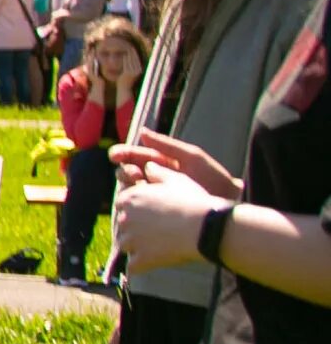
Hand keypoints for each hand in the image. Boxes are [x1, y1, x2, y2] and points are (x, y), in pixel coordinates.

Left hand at [113, 170, 218, 269]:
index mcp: (129, 198)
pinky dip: (140, 265)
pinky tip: (152, 263)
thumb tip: (148, 166)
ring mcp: (131, 241)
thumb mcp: (175, 180)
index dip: (136, 210)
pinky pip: (132, 266)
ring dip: (136, 247)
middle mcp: (124, 219)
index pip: (122, 205)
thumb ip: (157, 172)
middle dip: (135, 228)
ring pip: (125, 246)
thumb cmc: (193, 200)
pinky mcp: (141, 259)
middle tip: (156, 232)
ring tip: (157, 247)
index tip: (150, 215)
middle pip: (123, 225)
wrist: (207, 227)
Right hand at [114, 130, 240, 201]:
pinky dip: (133, 202)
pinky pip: (138, 206)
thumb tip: (142, 131)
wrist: (228, 202)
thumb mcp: (192, 157)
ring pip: (130, 188)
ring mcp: (155, 195)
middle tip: (133, 174)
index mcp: (161, 162)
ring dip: (128, 185)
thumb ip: (167, 144)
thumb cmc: (214, 178)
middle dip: (125, 170)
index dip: (122, 154)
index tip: (115, 155)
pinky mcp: (156, 212)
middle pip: (128, 171)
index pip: (134, 156)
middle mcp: (154, 178)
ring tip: (139, 185)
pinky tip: (137, 201)